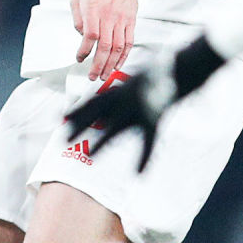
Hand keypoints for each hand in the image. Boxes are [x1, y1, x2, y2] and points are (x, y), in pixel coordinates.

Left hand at [62, 36, 227, 169]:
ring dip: (102, 143)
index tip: (63, 118)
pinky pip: (148, 142)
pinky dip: (143, 158)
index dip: (78, 110)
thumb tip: (119, 97)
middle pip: (97, 115)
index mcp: (119, 90)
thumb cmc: (159, 73)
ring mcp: (137, 111)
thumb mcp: (137, 79)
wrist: (179, 68)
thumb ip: (126, 91)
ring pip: (116, 130)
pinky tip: (138, 173)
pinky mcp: (152, 120)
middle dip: (80, 127)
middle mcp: (123, 100)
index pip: (94, 102)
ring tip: (89, 156)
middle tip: (64, 138)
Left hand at [71, 0, 142, 81]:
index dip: (84, 50)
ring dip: (110, 65)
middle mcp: (109, 15)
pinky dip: (123, 57)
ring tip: (104, 76)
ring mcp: (121, 20)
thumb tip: (81, 36)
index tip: (79, 58)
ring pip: (117, 48)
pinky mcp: (131, 22)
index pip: (90, 34)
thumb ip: (77, 18)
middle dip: (98, 65)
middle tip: (92, 77)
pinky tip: (117, 66)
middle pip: (104, 46)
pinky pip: (128, 43)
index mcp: (94, 9)